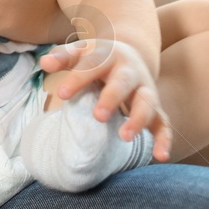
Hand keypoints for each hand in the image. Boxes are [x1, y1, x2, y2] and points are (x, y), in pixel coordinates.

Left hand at [39, 38, 172, 161]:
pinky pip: (163, 123)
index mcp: (110, 56)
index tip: (62, 95)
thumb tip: (44, 63)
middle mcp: (130, 72)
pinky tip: (161, 156)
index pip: (93, 66)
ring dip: (138, 119)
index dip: (78, 79)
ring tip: (125, 137)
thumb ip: (63, 57)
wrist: (132, 53)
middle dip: (112, 98)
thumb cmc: (99, 59)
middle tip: (98, 116)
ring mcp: (145, 90)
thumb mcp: (82, 52)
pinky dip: (164, 139)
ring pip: (147, 103)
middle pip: (123, 83)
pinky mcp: (156, 108)